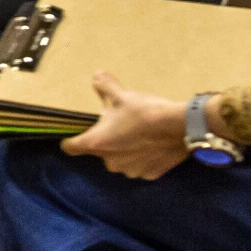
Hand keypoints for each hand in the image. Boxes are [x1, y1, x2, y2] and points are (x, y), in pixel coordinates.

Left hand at [61, 73, 192, 179]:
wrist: (179, 127)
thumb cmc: (144, 111)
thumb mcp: (121, 96)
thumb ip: (105, 87)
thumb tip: (96, 75)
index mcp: (97, 143)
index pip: (70, 148)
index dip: (70, 141)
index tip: (74, 136)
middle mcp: (110, 162)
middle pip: (100, 152)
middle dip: (107, 141)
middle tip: (120, 126)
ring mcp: (130, 171)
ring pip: (121, 160)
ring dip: (125, 151)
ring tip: (139, 135)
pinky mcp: (149, 174)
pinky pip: (140, 166)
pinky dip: (143, 158)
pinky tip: (153, 145)